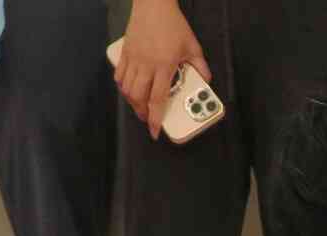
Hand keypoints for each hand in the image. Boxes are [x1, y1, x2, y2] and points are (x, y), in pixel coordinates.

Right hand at [114, 0, 211, 139]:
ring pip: (127, 88)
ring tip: (139, 106)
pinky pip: (119, 75)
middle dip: (142, 113)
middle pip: (138, 97)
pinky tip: (129, 90)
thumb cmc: (173, 25)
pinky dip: (122, 87)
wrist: (153, 5)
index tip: (155, 131)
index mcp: (164, 65)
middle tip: (148, 119)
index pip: (157, 98)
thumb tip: (206, 81)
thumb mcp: (192, 45)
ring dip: (132, 102)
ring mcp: (133, 58)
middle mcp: (146, 64)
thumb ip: (200, 65)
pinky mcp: (125, 52)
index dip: (155, 118)